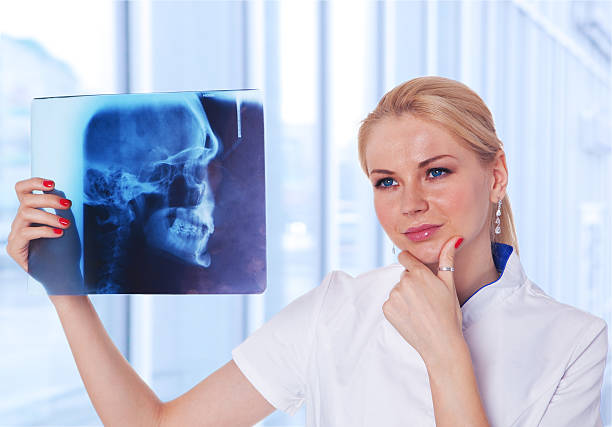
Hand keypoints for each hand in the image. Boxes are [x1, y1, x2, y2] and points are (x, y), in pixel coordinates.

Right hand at [6, 177, 84, 293]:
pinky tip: (59, 234)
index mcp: (30, 211)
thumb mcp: (66, 224)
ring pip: (26, 214)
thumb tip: (64, 192)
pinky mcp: (14, 248)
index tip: (53, 183)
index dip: (34, 182)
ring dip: (49, 217)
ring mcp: (15, 234)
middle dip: (48, 199)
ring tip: (66, 225)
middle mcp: (20, 221)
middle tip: (68, 205)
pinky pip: (25, 233)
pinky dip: (44, 231)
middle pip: (26, 200)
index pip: (22, 190)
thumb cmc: (66, 248)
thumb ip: (61, 209)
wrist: (63, 275)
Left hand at [382, 236, 463, 362]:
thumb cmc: (449, 314)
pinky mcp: (387, 309)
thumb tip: (453, 239)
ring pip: (397, 290)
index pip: (405, 257)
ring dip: (405, 296)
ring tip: (420, 310)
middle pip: (404, 276)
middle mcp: (403, 282)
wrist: (441, 343)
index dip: (411, 263)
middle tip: (426, 299)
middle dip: (412, 283)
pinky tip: (411, 317)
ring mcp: (394, 296)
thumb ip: (447, 259)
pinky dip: (398, 309)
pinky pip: (391, 303)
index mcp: (418, 273)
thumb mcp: (450, 285)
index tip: (416, 271)